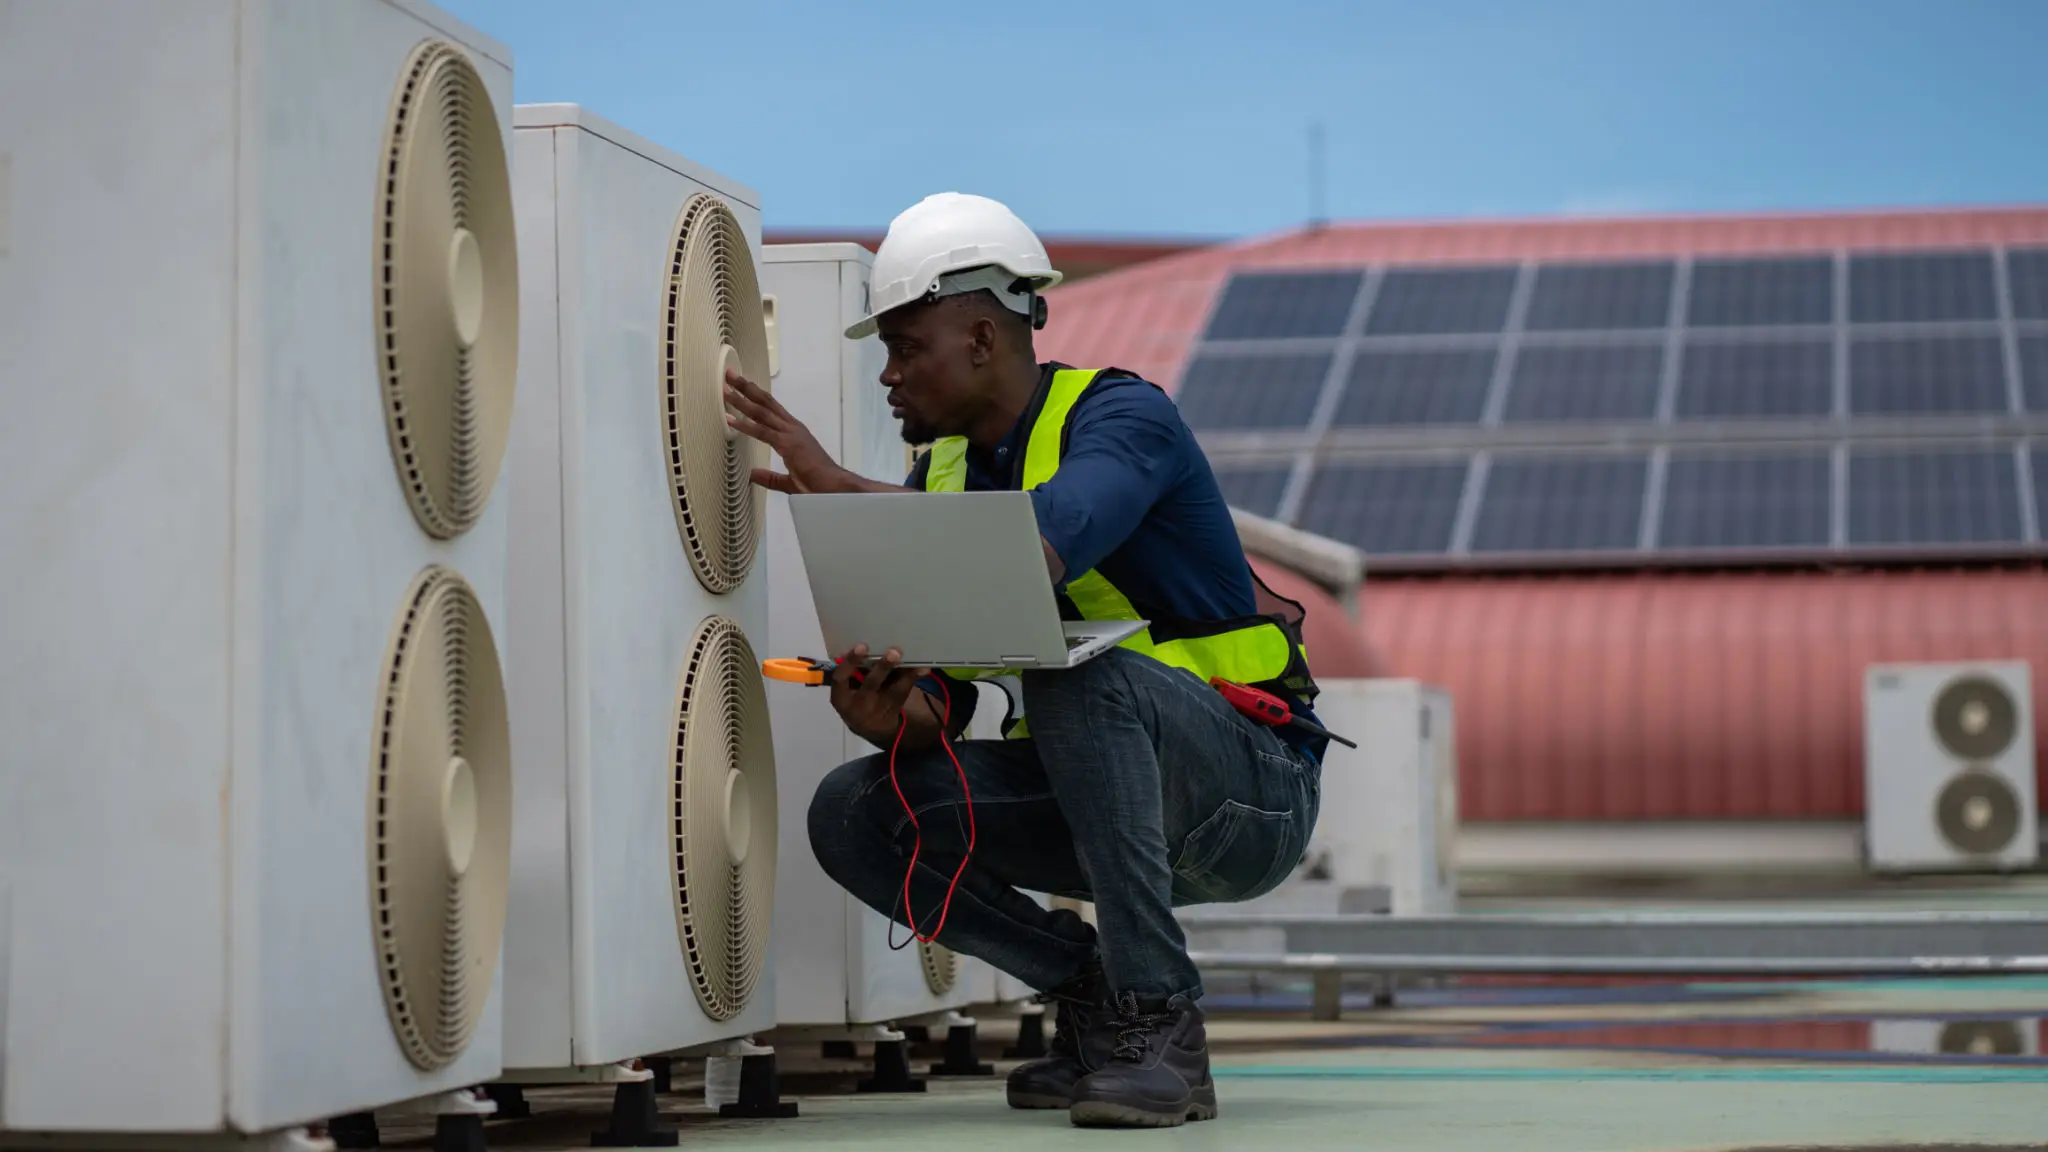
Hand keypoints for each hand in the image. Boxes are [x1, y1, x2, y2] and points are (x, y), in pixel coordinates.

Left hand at [724, 366, 849, 493]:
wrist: (835, 488)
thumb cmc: (818, 485)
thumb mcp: (789, 481)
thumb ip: (770, 478)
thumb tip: (753, 475)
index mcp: (794, 432)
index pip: (771, 409)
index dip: (755, 396)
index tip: (740, 386)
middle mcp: (792, 428)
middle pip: (765, 403)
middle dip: (747, 388)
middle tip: (730, 375)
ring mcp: (790, 434)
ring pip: (762, 412)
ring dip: (742, 399)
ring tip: (726, 388)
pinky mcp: (788, 444)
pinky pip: (762, 432)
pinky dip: (745, 425)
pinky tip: (731, 418)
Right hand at [828, 644, 929, 745]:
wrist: (869, 726)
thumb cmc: (856, 695)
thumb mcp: (848, 688)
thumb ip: (855, 669)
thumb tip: (866, 645)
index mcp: (841, 696)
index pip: (841, 678)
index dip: (850, 662)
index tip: (862, 646)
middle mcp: (858, 706)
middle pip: (871, 685)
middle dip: (882, 668)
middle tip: (893, 652)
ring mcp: (877, 712)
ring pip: (892, 692)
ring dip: (905, 676)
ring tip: (916, 663)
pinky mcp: (894, 712)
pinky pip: (904, 695)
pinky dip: (912, 680)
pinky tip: (922, 669)